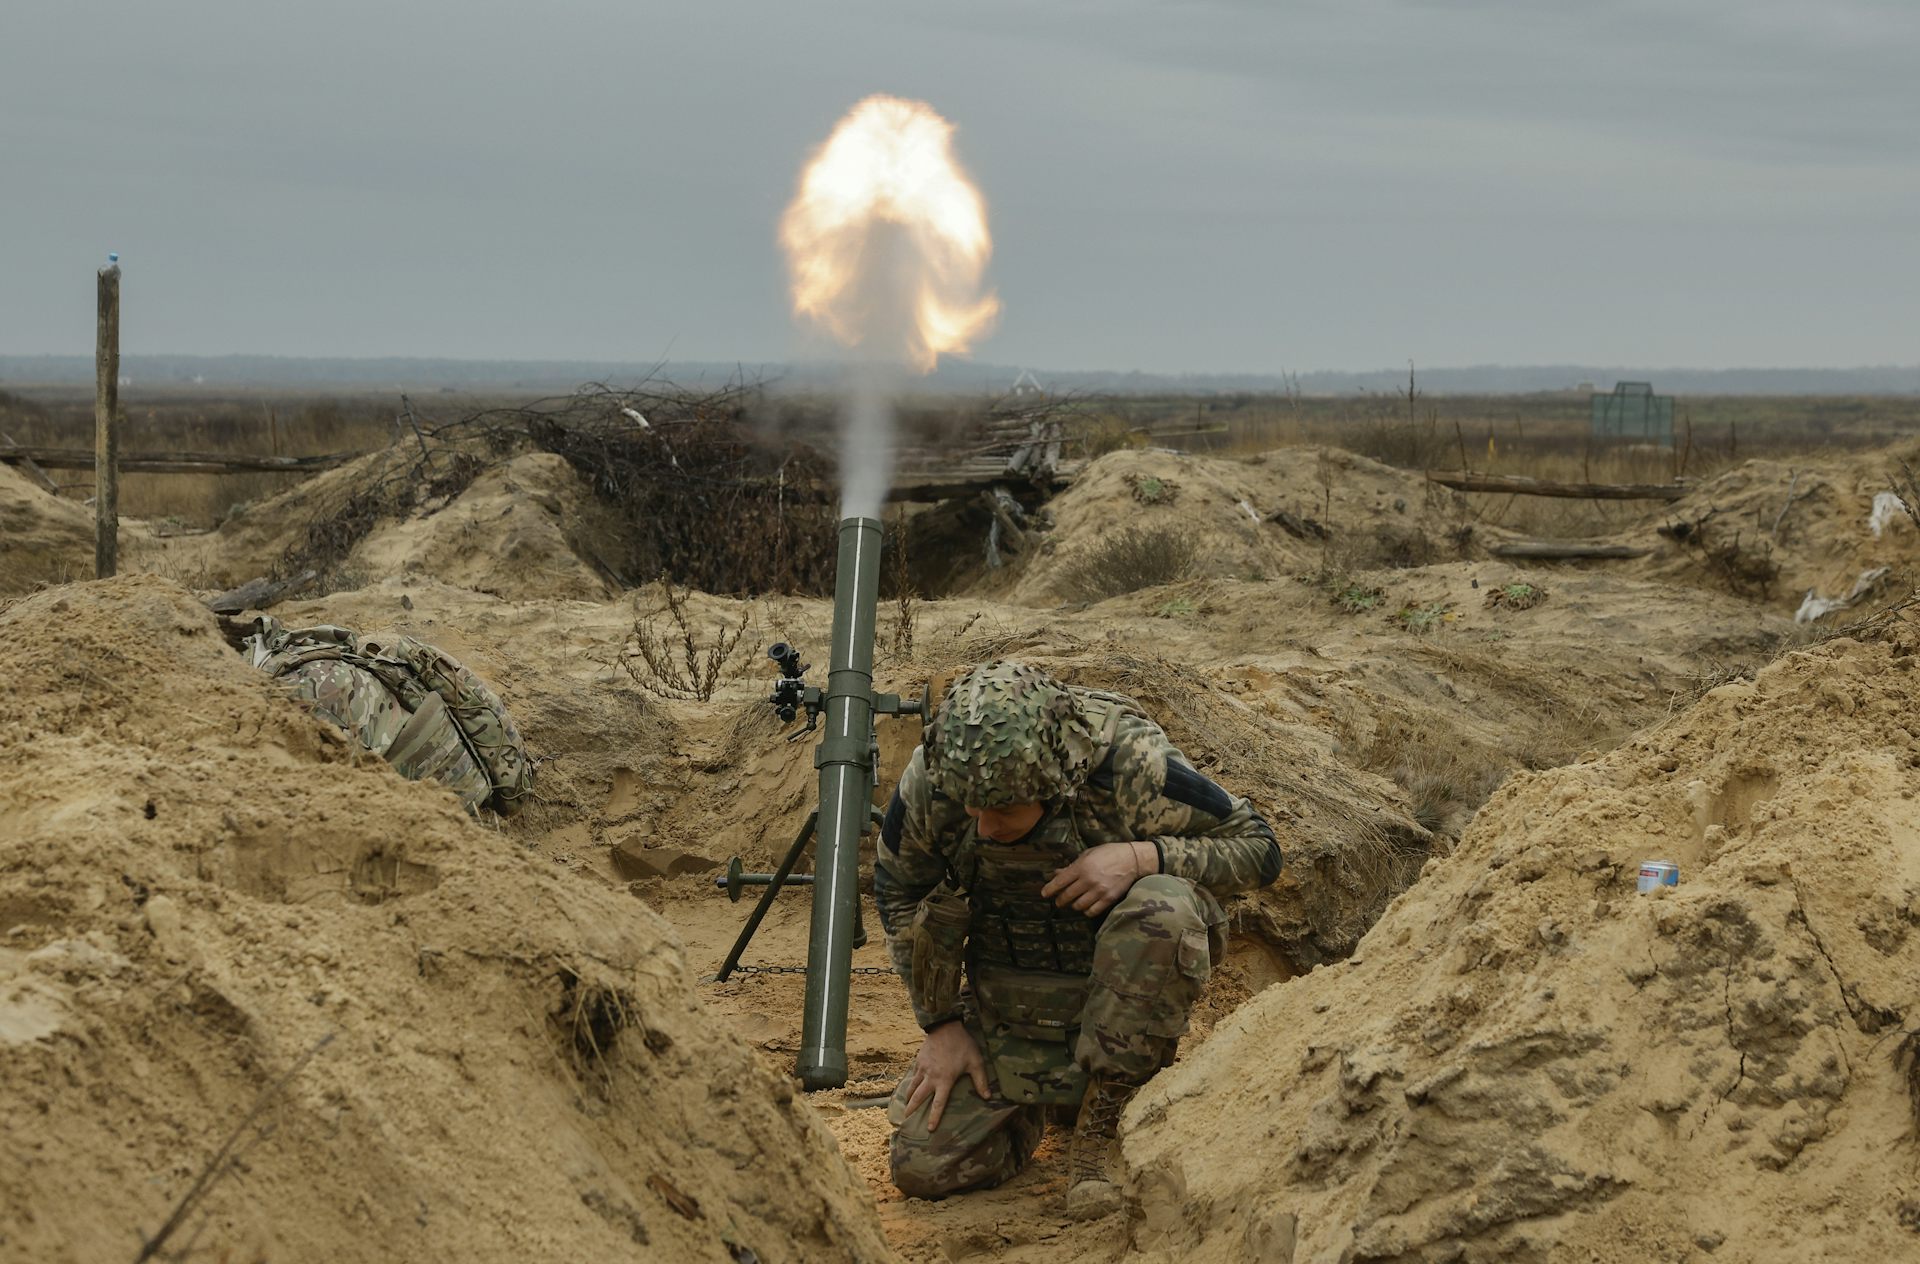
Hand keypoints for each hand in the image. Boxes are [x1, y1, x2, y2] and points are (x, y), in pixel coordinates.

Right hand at [904, 1021, 989, 1130]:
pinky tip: (910, 1088)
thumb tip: (988, 1097)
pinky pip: (913, 1076)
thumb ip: (981, 1080)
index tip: (929, 1129)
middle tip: (906, 1122)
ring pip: (912, 1087)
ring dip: (908, 1099)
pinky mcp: (918, 1061)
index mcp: (945, 1080)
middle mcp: (931, 1077)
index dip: (934, 1117)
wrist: (945, 1025)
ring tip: (904, 1109)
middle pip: (918, 1098)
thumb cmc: (963, 1044)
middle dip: (912, 1110)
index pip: (938, 1103)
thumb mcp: (976, 1062)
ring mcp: (922, 1069)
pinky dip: (910, 1084)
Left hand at [1041, 841, 1156, 916]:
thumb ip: (1072, 866)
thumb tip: (1057, 873)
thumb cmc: (1108, 853)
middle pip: (1067, 896)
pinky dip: (1086, 910)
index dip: (1050, 889)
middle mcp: (1088, 880)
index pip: (1060, 882)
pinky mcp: (1108, 899)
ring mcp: (1099, 891)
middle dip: (1060, 900)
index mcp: (1082, 867)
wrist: (1132, 860)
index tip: (1044, 894)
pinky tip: (1086, 906)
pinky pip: (1091, 911)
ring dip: (1073, 905)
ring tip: (1074, 902)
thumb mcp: (1088, 854)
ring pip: (1078, 906)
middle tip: (1059, 901)